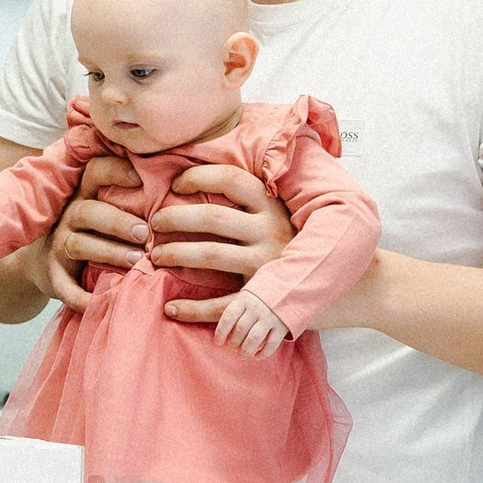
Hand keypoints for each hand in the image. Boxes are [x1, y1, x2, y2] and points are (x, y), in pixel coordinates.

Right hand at [45, 150, 147, 314]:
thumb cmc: (89, 232)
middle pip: (89, 212)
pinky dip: (82, 296)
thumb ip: (129, 199)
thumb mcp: (101, 208)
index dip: (115, 172)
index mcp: (84, 195)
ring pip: (79, 245)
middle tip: (144, 232)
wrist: (41, 263)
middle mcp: (69, 217)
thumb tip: (178, 189)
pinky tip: (104, 300)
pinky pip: (66, 287)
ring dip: (108, 252)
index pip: (94, 173)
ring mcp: (58, 247)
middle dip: (117, 222)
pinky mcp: (53, 276)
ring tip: (136, 261)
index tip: (141, 178)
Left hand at [153, 160, 293, 324]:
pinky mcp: (264, 296)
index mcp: (271, 205)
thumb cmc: (288, 238)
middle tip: (154, 224)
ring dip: (177, 255)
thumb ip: (246, 196)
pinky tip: (171, 307)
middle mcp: (270, 230)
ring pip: (212, 255)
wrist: (328, 279)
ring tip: (154, 257)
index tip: (175, 186)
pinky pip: (222, 304)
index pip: (231, 178)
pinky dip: (193, 309)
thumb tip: (195, 174)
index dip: (199, 177)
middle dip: (176, 218)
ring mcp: (267, 263)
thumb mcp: (276, 211)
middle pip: (213, 217)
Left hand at [214, 286, 290, 358]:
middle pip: (240, 330)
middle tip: (232, 347)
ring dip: (245, 351)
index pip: (228, 318)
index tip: (218, 343)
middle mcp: (257, 308)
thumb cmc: (262, 296)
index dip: (220, 333)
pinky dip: (263, 354)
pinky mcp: (283, 326)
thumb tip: (223, 332)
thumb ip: (236, 309)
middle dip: (233, 343)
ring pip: (253, 339)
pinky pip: (271, 345)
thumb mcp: (247, 295)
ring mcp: (270, 317)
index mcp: (245, 299)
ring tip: (242, 355)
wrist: (291, 288)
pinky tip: (257, 356)